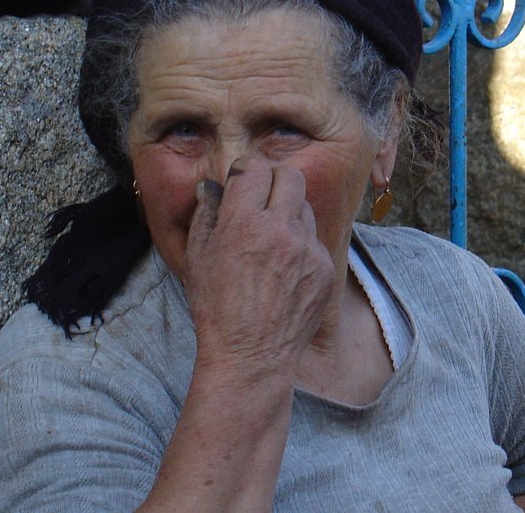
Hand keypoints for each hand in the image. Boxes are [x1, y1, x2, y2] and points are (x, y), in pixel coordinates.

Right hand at [179, 158, 335, 379]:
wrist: (252, 355)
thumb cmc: (217, 308)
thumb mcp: (198, 257)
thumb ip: (207, 213)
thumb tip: (213, 186)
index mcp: (244, 223)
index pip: (256, 168)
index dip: (246, 173)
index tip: (241, 184)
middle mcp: (281, 230)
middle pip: (290, 176)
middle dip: (274, 182)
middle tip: (261, 200)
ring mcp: (308, 250)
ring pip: (305, 207)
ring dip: (289, 213)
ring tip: (271, 240)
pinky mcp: (326, 268)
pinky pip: (316, 240)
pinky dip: (301, 245)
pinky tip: (285, 268)